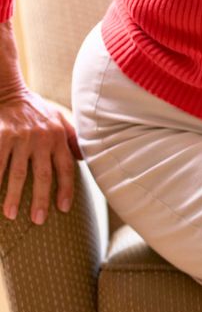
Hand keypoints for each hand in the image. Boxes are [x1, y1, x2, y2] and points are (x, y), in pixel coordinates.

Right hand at [0, 90, 82, 224]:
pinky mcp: (2, 135)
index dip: (65, 189)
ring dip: (13, 195)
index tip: (62, 208)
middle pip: (42, 175)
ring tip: (11, 215)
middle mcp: (42, 138)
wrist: (9, 91)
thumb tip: (84, 158)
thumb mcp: (59, 119)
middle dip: (40, 199)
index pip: (65, 168)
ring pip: (17, 172)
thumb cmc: (36, 109)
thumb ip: (72, 138)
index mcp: (58, 137)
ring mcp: (20, 137)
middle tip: (38, 220)